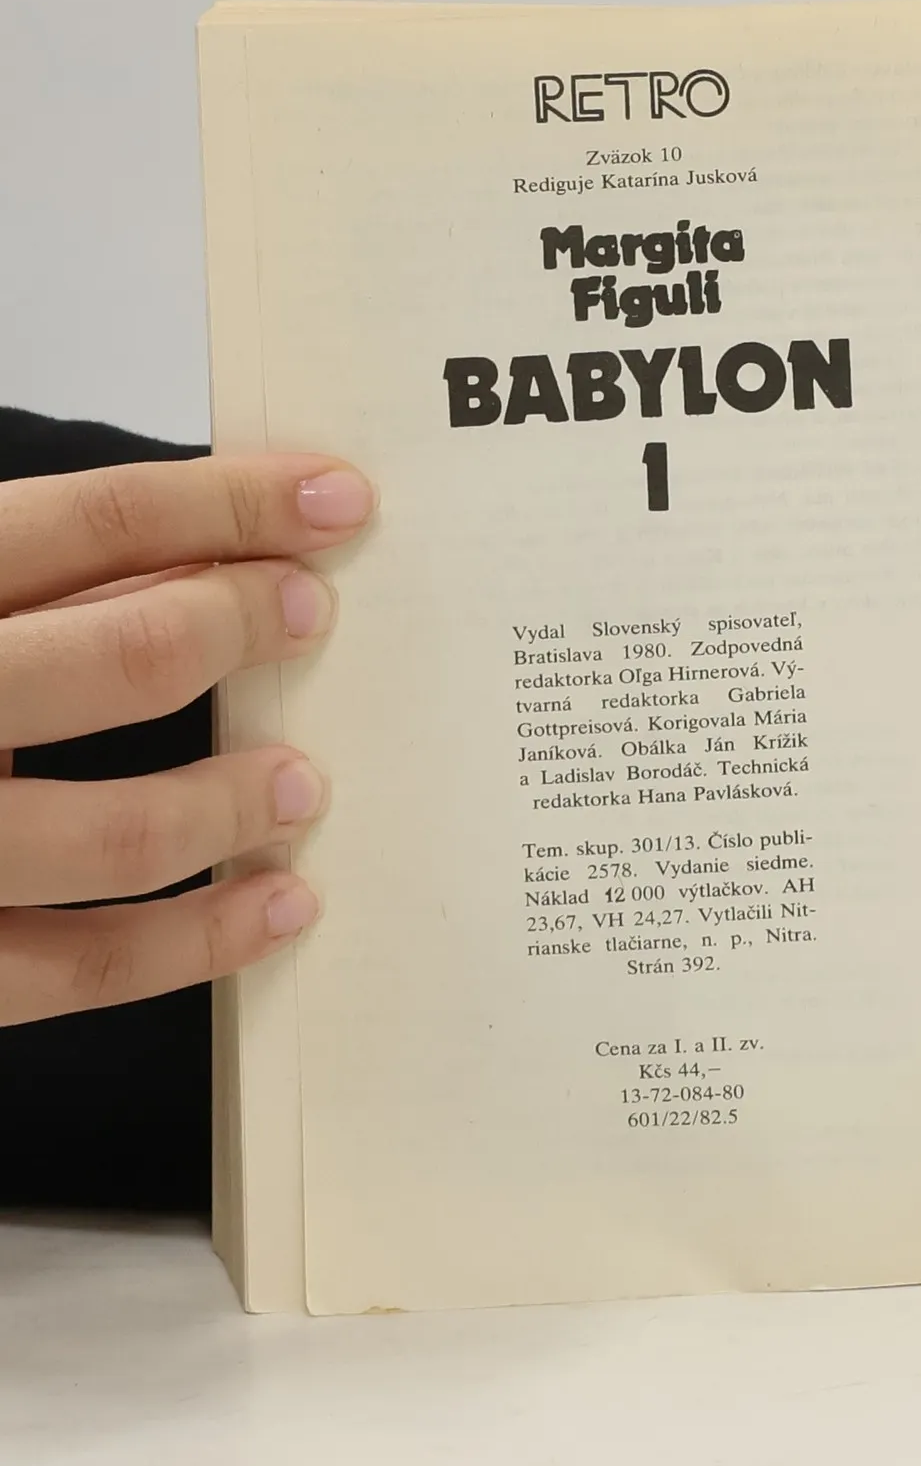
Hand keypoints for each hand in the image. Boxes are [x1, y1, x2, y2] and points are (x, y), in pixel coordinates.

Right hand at [0, 455, 373, 1024]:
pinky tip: (280, 905)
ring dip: (234, 802)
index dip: (228, 502)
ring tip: (305, 782)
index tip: (335, 497)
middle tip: (310, 613)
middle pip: (111, 659)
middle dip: (233, 627)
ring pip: (113, 832)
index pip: (87, 523)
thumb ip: (39, 580)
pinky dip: (201, 940)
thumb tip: (217, 550)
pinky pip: (82, 968)